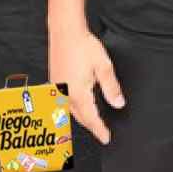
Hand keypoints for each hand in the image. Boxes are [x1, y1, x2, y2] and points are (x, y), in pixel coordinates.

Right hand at [48, 25, 123, 144]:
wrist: (65, 32)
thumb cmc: (85, 47)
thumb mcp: (104, 67)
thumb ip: (111, 88)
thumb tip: (119, 104)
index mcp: (78, 93)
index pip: (91, 118)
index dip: (100, 130)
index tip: (107, 139)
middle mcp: (64, 95)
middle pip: (79, 117)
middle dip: (91, 126)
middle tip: (102, 133)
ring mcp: (56, 89)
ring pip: (70, 111)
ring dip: (82, 118)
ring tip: (94, 123)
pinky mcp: (53, 83)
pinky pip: (64, 103)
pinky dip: (74, 109)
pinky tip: (80, 107)